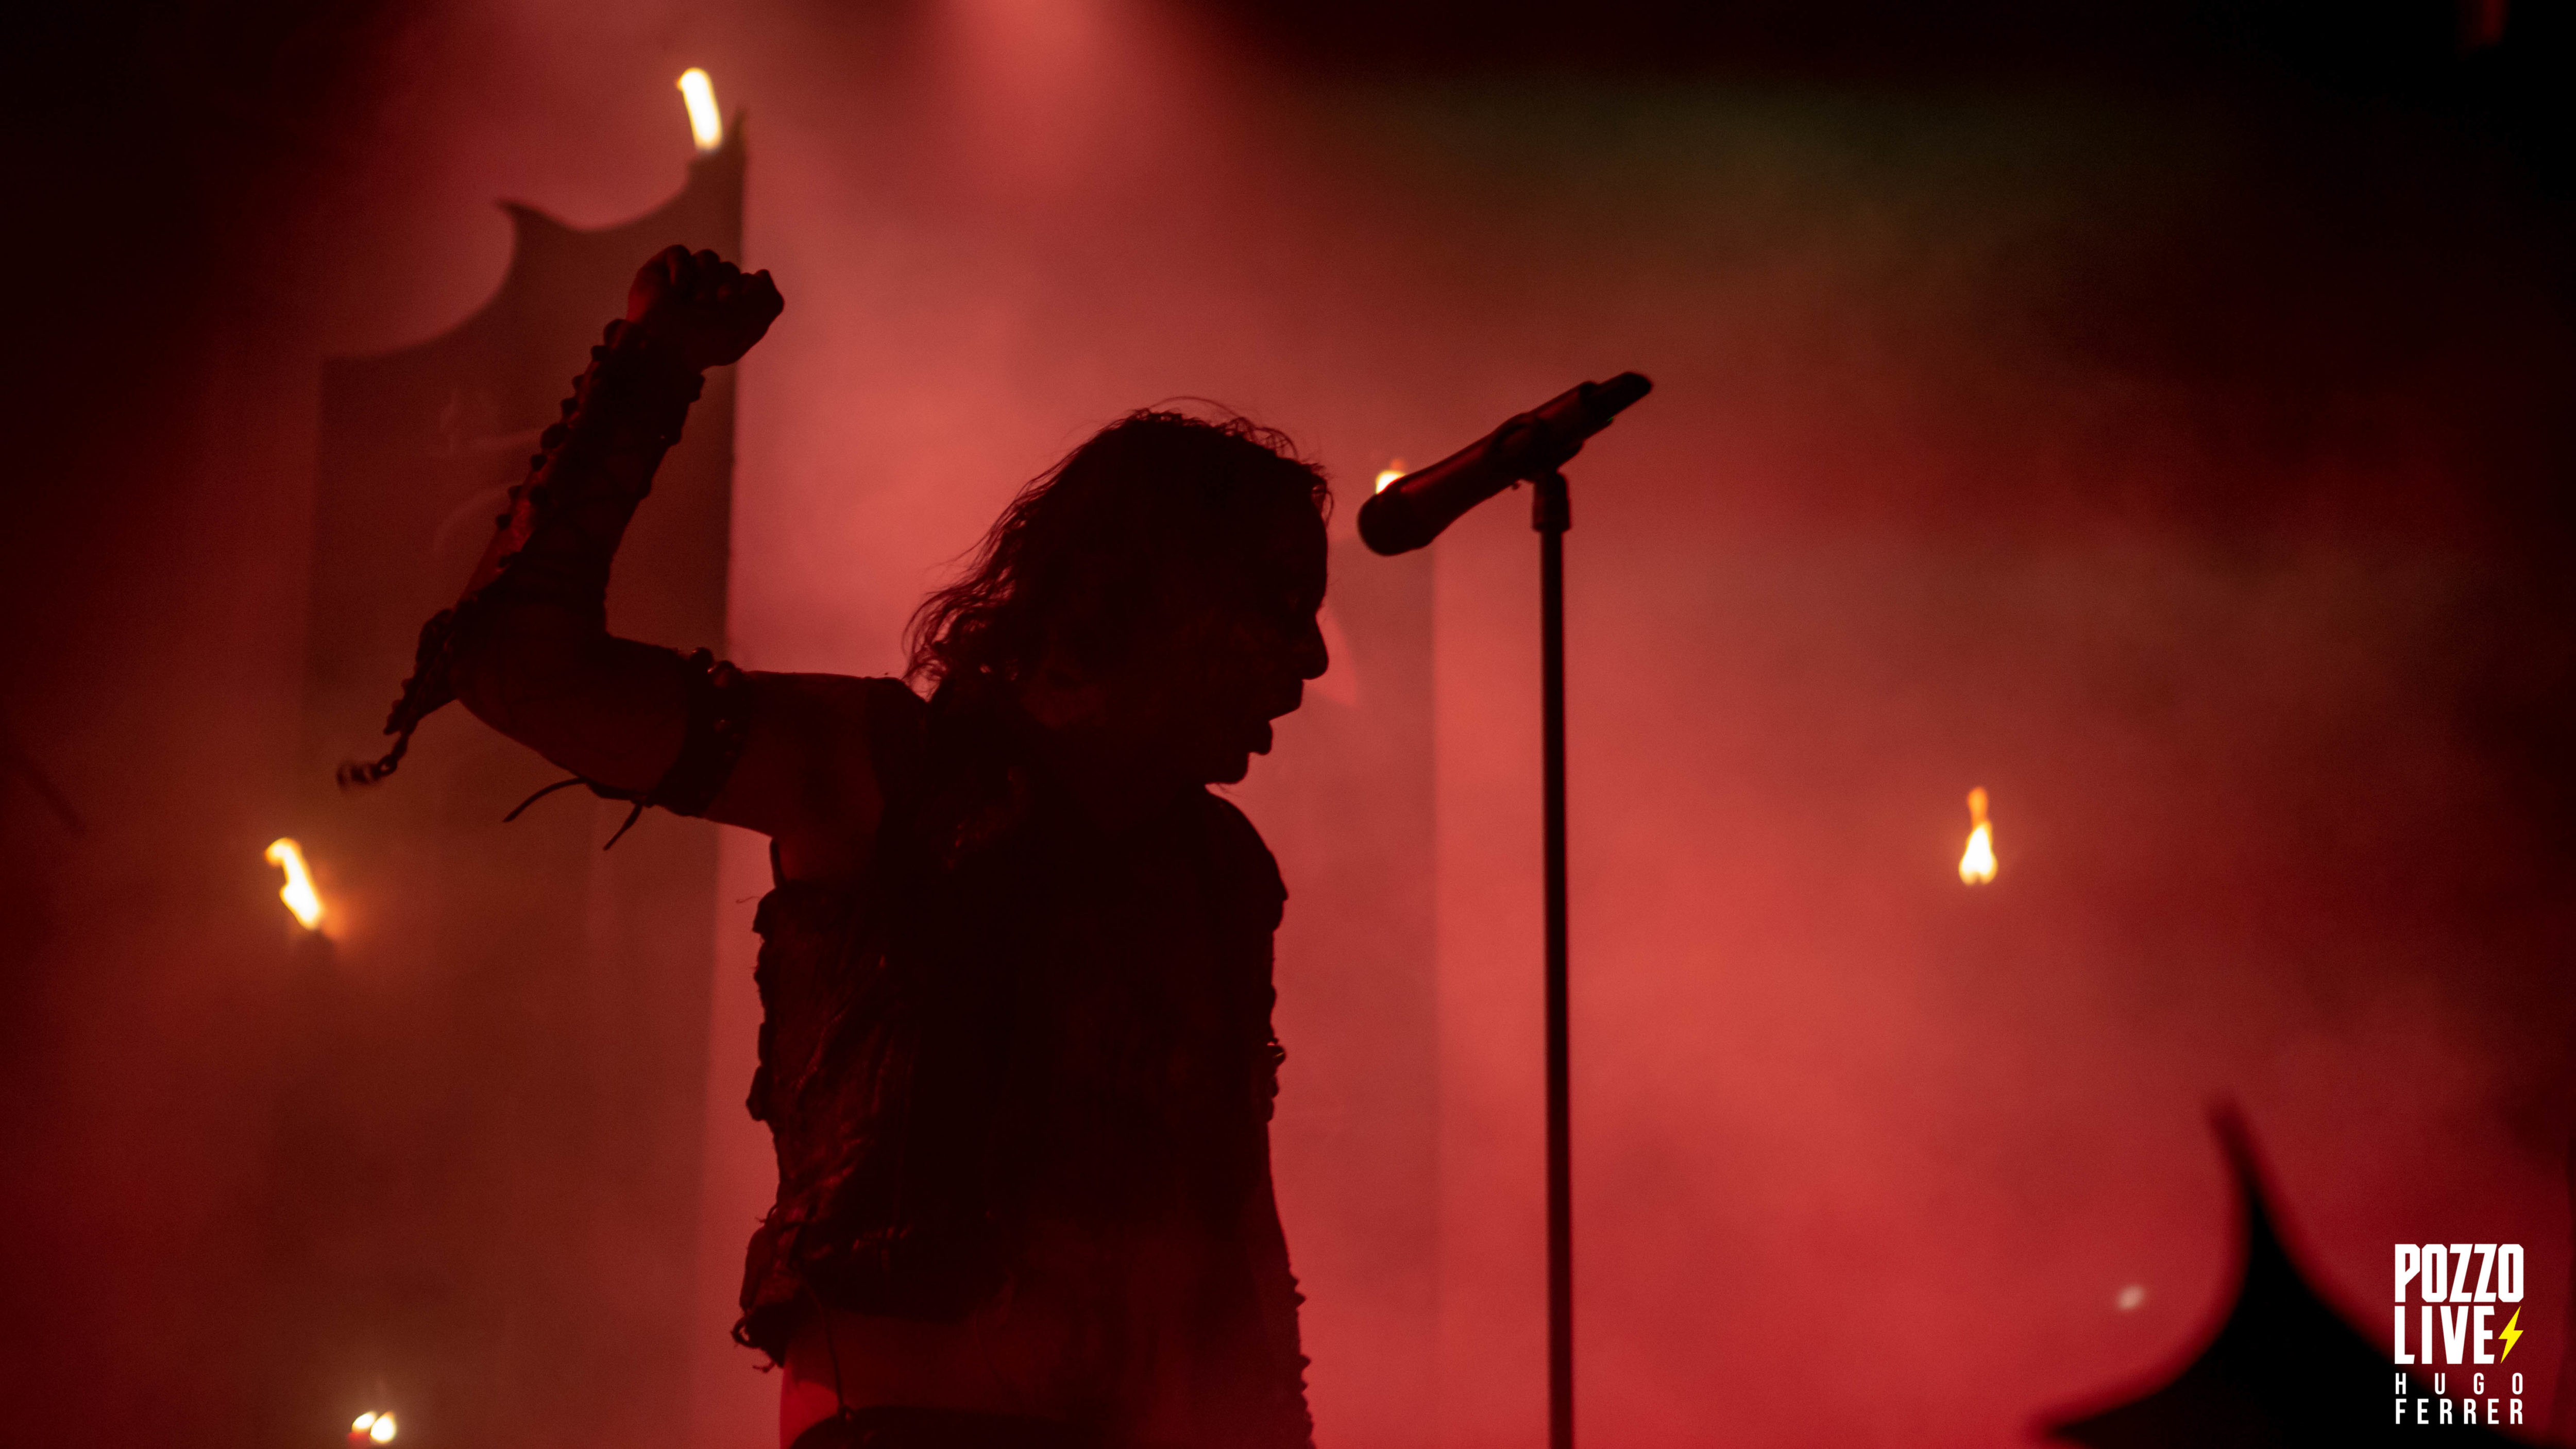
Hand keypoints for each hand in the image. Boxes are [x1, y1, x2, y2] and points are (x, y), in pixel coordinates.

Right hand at [622, 245, 783, 370]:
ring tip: (689, 305)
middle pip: (730, 269)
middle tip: (706, 311)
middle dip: (722, 289)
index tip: (732, 311)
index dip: (745, 296)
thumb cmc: (709, 340)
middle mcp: (707, 297)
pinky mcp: (659, 271)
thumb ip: (769, 300)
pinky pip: (680, 252)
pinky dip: (680, 272)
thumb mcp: (752, 325)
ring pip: (708, 258)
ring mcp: (683, 283)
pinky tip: (674, 292)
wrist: (665, 344)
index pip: (749, 284)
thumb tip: (761, 274)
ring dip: (703, 283)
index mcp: (729, 312)